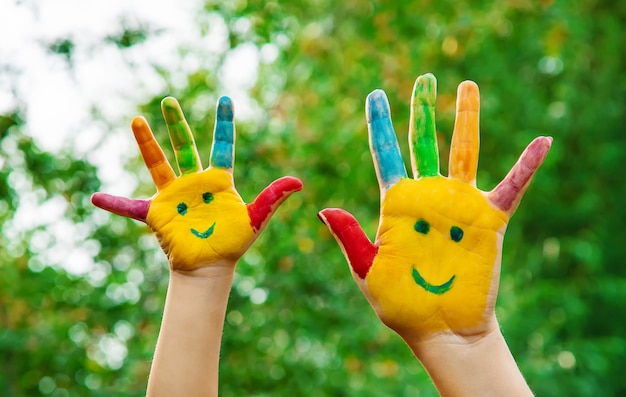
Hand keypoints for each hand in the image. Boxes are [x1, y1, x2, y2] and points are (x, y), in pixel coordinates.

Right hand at [92, 96, 301, 271]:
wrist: (210, 267)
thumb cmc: (232, 243)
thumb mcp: (254, 219)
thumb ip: (272, 198)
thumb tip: (298, 182)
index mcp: (218, 180)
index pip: (222, 145)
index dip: (224, 123)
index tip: (225, 98)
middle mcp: (194, 182)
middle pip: (184, 146)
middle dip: (177, 123)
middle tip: (170, 100)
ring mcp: (173, 195)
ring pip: (158, 163)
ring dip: (147, 144)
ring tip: (136, 120)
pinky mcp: (157, 213)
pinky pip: (131, 207)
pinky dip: (114, 203)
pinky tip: (95, 198)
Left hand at [319, 74, 550, 341]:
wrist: (440, 330)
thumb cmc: (401, 305)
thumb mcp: (368, 271)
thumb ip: (351, 238)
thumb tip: (324, 208)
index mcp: (396, 206)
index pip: (386, 155)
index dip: (380, 125)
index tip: (374, 96)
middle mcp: (427, 197)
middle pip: (424, 143)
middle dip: (423, 110)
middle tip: (424, 78)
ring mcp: (458, 206)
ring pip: (464, 152)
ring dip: (466, 119)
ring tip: (466, 86)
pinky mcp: (488, 221)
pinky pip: (511, 187)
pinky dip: (526, 166)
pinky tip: (542, 142)